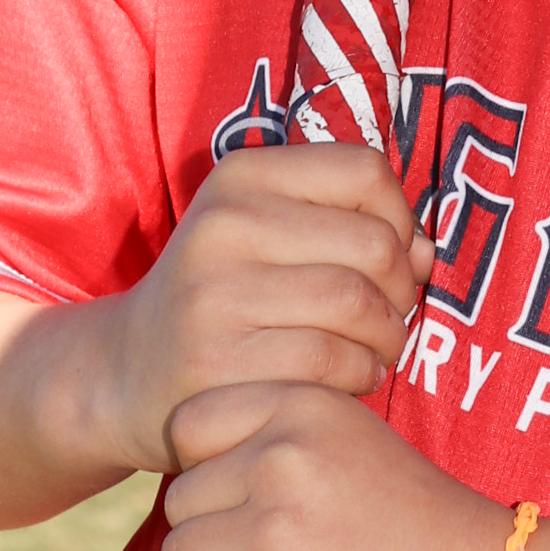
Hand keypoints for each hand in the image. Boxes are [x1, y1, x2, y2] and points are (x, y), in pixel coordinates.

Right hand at [98, 146, 434, 476]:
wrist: (125, 372)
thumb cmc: (224, 297)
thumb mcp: (266, 232)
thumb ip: (349, 225)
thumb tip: (425, 252)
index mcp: (241, 176)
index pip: (366, 171)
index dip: (401, 218)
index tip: (389, 257)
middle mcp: (223, 225)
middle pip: (374, 244)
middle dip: (402, 289)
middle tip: (389, 316)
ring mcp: (214, 295)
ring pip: (358, 305)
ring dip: (389, 337)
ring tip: (375, 349)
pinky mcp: (217, 364)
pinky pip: (333, 361)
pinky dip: (362, 374)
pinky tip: (351, 379)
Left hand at [159, 382, 502, 550]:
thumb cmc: (424, 526)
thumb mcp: (357, 443)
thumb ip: (284, 438)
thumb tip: (200, 468)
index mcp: (304, 405)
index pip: (190, 424)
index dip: (205, 469)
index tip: (242, 501)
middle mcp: (284, 457)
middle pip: (180, 498)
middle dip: (210, 535)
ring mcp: (275, 529)